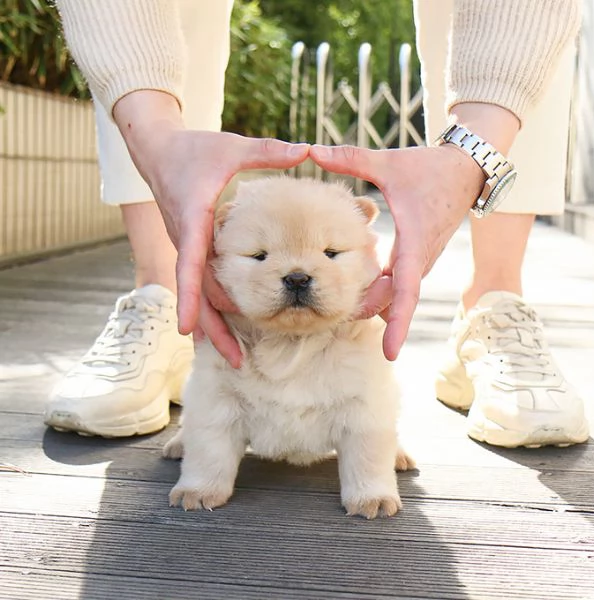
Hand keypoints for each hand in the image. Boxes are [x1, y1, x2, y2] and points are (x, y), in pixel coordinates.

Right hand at [114, 91, 308, 366]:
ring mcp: (188, 248)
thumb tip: (308, 150)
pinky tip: (228, 328)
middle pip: (195, 295)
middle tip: (236, 362)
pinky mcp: (193, 248)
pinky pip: (201, 285)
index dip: (187, 298)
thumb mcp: (231, 147)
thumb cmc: (194, 149)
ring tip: (236, 357)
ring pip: (199, 295)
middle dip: (211, 330)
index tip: (186, 330)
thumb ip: (268, 151)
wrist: (157, 151)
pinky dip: (213, 308)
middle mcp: (188, 241)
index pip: (190, 265)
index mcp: (195, 221)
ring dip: (214, 326)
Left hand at [311, 143, 483, 360]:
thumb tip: (310, 151)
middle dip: (369, 313)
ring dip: (372, 303)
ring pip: (395, 294)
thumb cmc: (430, 168)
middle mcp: (420, 259)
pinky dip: (378, 291)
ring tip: (337, 306)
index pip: (406, 292)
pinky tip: (354, 290)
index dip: (398, 323)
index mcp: (414, 243)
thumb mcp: (388, 163)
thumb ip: (350, 159)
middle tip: (334, 318)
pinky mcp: (417, 257)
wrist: (467, 169)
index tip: (390, 353)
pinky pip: (397, 283)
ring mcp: (420, 261)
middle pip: (394, 301)